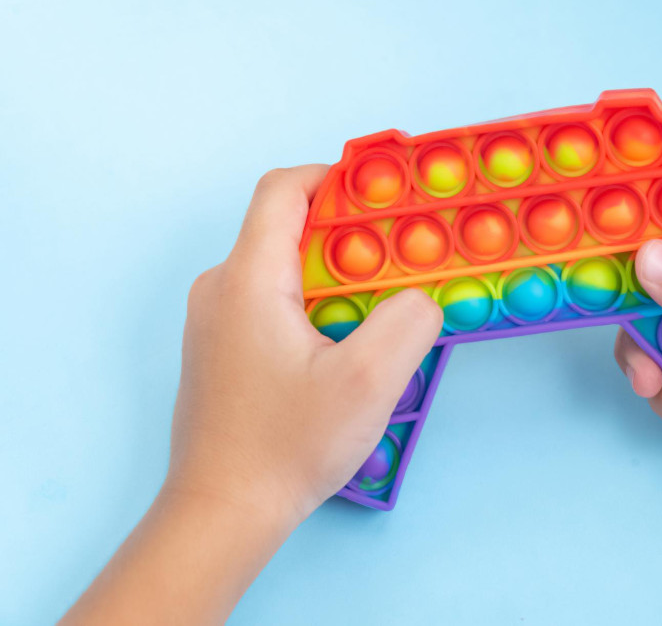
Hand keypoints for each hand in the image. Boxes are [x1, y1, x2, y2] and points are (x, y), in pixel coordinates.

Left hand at [62, 165, 442, 624]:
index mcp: (248, 279)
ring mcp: (215, 320)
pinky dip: (314, 304)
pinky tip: (343, 345)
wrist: (222, 512)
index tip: (384, 194)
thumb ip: (407, 323)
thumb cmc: (285, 448)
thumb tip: (420, 297)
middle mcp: (221, 288)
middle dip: (350, 236)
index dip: (336, 177)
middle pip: (288, 228)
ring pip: (282, 268)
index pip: (284, 190)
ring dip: (336, 276)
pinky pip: (271, 301)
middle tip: (399, 262)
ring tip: (380, 310)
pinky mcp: (221, 349)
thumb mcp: (368, 384)